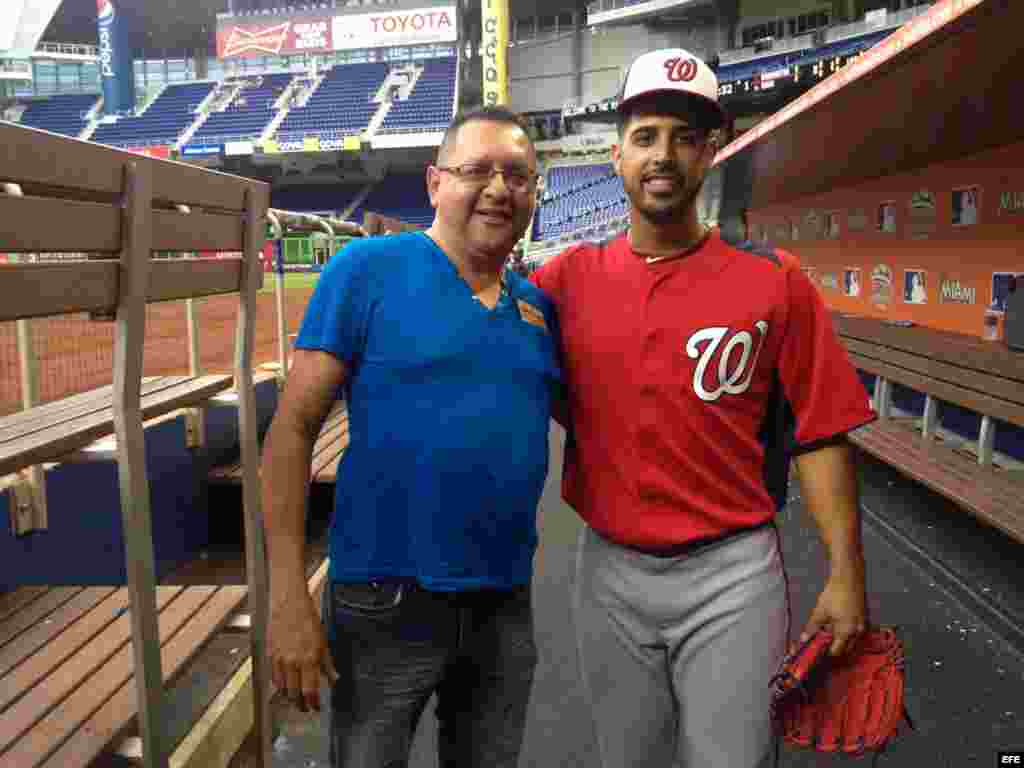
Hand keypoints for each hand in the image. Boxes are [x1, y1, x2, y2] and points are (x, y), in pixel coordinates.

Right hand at [268, 588, 338, 711]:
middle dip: (301, 704)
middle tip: (305, 708)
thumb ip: (327, 663)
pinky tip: (284, 687)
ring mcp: (280, 659)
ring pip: (283, 688)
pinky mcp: (270, 655)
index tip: (316, 708)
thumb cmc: (307, 619)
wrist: (288, 604)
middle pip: (295, 693)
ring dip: (290, 697)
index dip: (313, 703)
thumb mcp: (323, 641)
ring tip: (295, 700)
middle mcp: (293, 662)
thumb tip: (335, 678)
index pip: (311, 690)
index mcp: (309, 658)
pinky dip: (279, 685)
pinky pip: (274, 677)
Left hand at [799, 568, 867, 657]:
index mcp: (846, 632)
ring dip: (840, 641)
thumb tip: (804, 638)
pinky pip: (854, 633)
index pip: (836, 652)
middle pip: (845, 649)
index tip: (816, 653)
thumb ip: (812, 627)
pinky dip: (845, 633)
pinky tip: (835, 624)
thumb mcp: (820, 611)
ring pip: (851, 642)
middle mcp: (857, 632)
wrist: (849, 578)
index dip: (825, 655)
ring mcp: (861, 626)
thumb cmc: (835, 593)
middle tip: (820, 644)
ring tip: (827, 633)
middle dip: (833, 649)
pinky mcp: (862, 619)